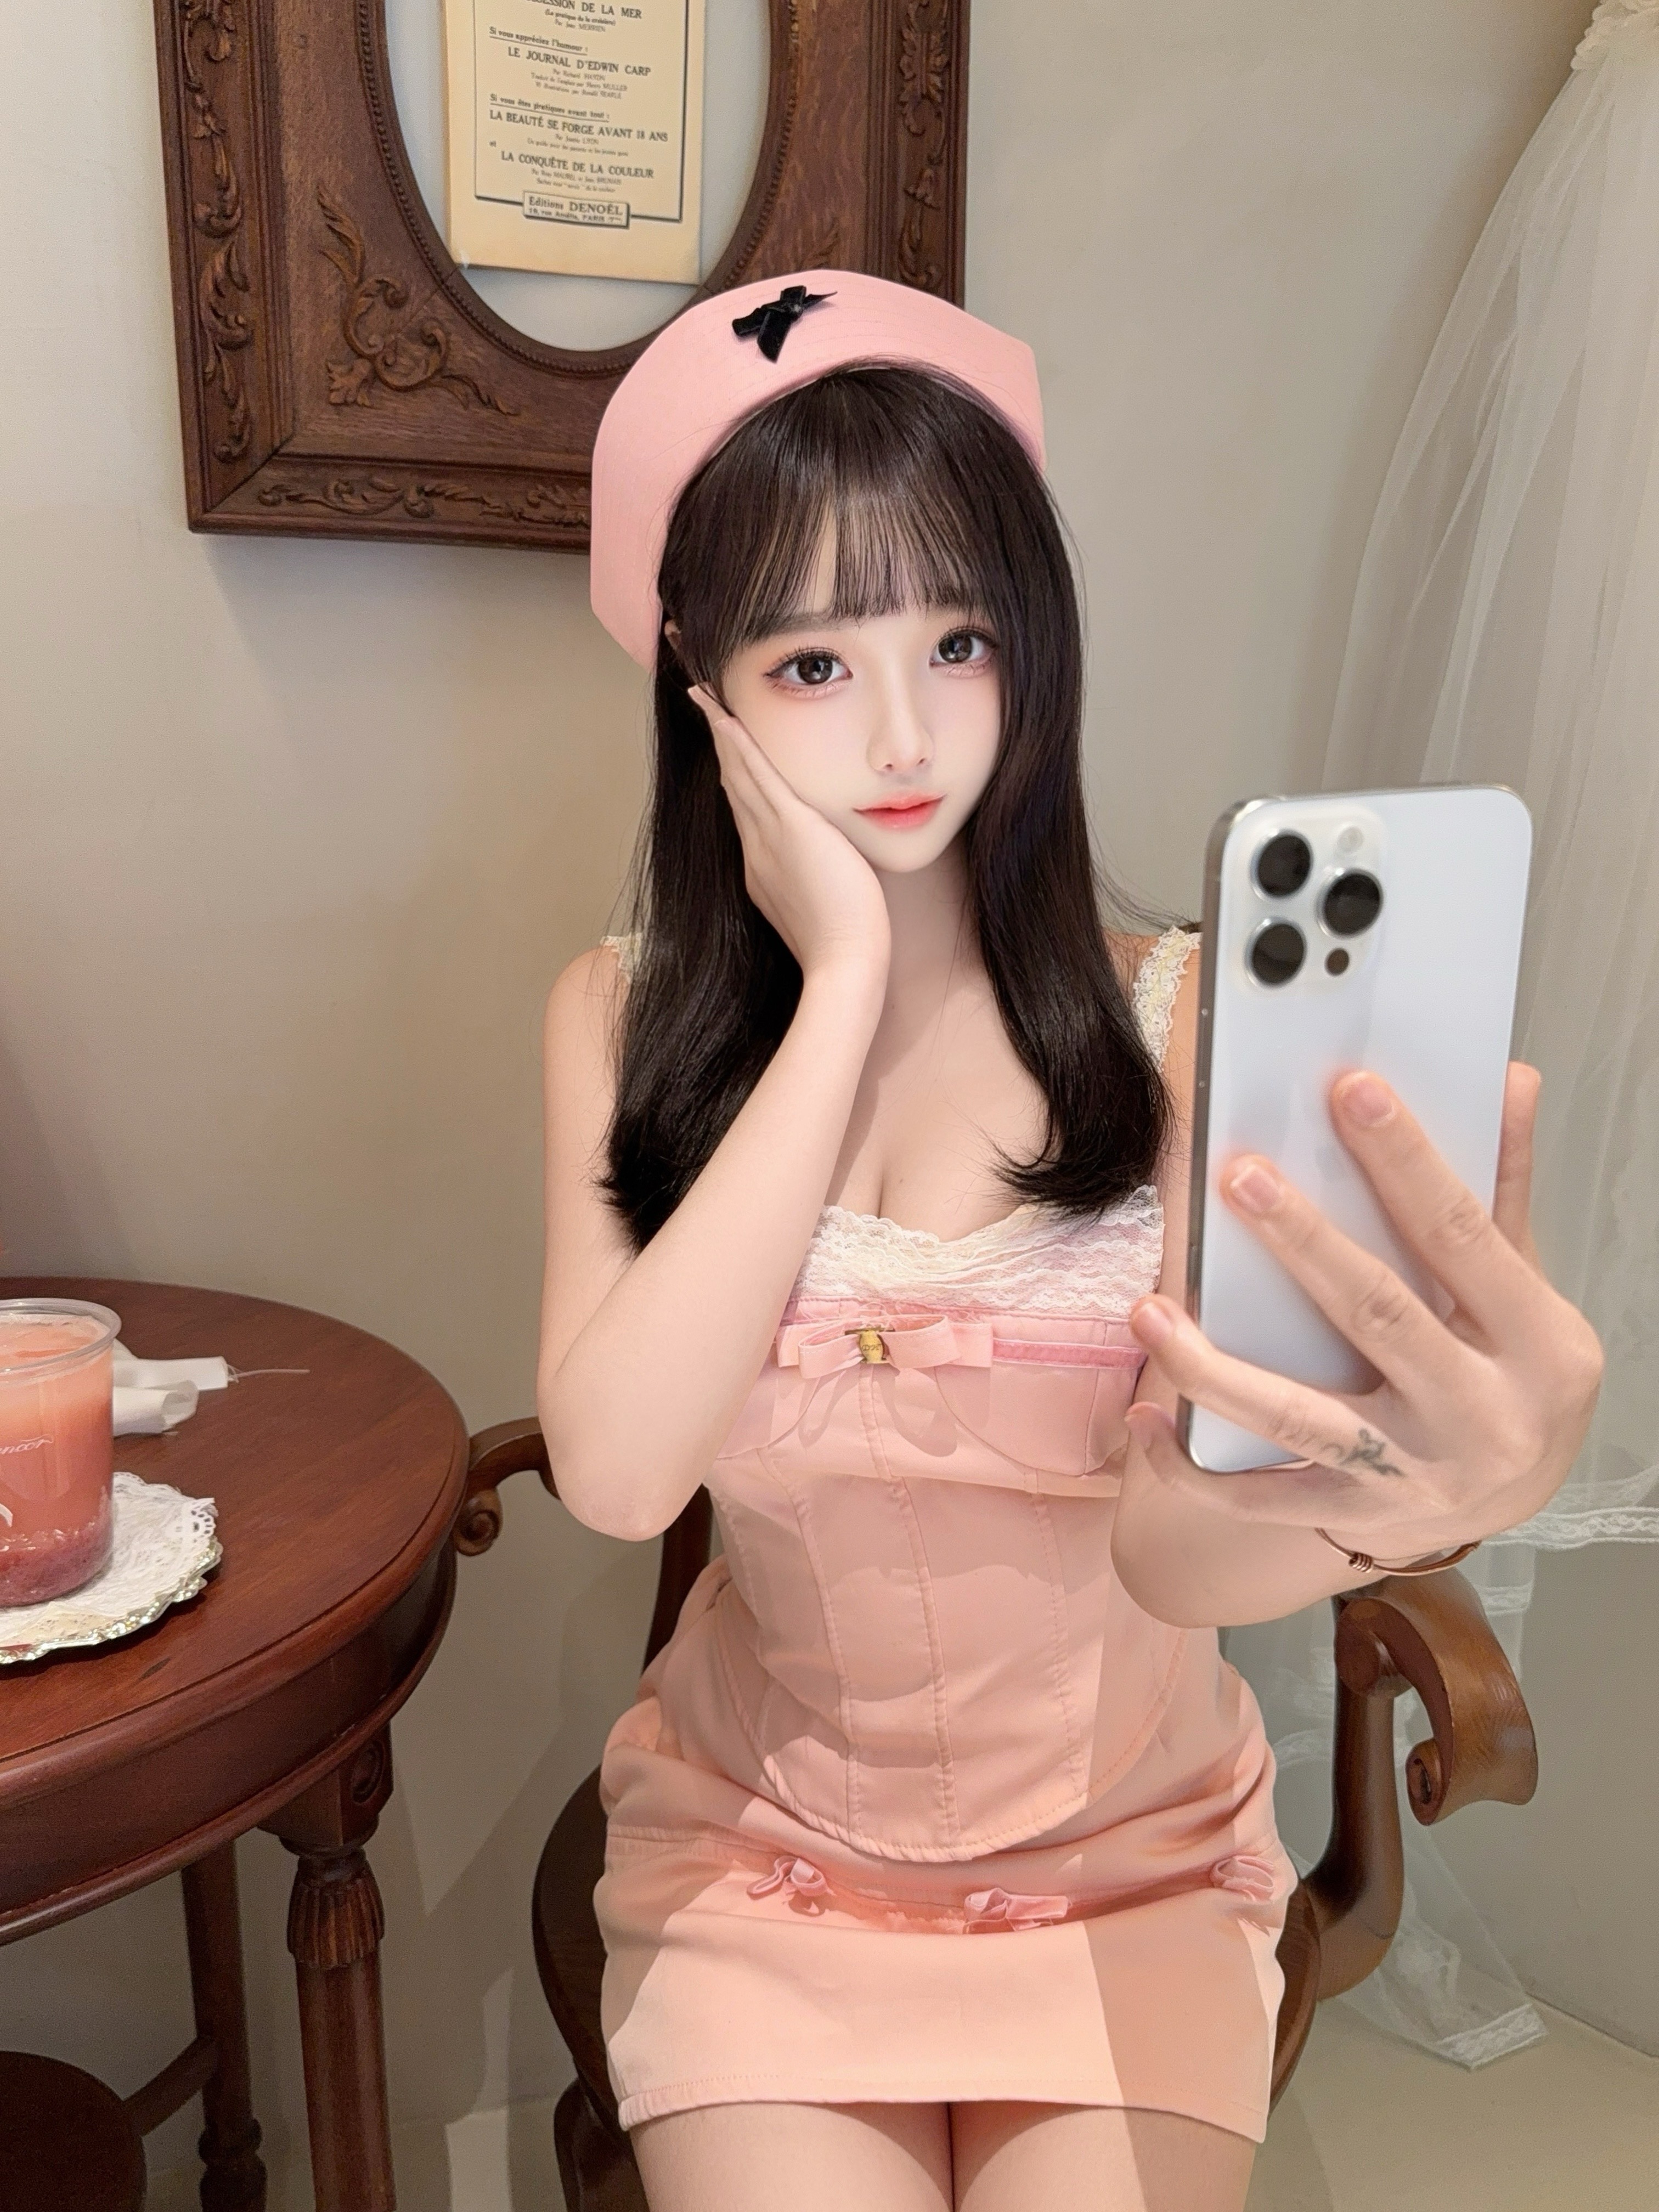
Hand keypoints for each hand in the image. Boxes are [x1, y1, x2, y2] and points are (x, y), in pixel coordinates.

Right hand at [689, 685, 890, 983]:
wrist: (845, 965)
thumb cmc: (845, 946)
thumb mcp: (823, 908)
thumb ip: (816, 885)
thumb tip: (824, 872)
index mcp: (763, 870)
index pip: (746, 812)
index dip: (733, 777)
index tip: (726, 751)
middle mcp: (757, 851)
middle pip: (733, 787)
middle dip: (720, 747)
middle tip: (704, 709)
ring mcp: (769, 840)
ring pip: (739, 775)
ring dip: (723, 734)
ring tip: (707, 700)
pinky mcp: (791, 830)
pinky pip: (758, 777)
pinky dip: (740, 745)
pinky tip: (726, 717)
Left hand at [1123, 1064, 1603, 1559]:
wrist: (1518, 1499)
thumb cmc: (1516, 1373)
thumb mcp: (1526, 1285)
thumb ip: (1502, 1188)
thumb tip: (1509, 1078)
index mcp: (1538, 1341)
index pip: (1461, 1233)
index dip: (1408, 1161)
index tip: (1351, 1090)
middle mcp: (1482, 1414)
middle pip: (1376, 1313)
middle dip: (1302, 1243)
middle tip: (1237, 1176)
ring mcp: (1417, 1472)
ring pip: (1299, 1417)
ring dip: (1213, 1369)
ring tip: (1148, 1311)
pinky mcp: (1361, 1515)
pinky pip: (1262, 1497)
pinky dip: (1194, 1466)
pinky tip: (1145, 1419)